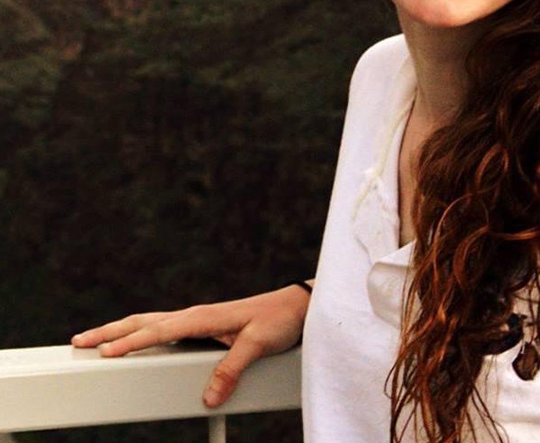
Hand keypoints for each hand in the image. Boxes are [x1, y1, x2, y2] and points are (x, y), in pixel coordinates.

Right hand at [71, 285, 310, 407]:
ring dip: (123, 330)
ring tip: (97, 340)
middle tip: (80, 340)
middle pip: (145, 321)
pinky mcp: (205, 327)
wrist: (297, 306)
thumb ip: (231, 369)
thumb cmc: (279, 319)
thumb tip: (208, 397)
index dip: (129, 340)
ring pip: (153, 323)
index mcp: (203, 316)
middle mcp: (197, 315)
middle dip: (111, 330)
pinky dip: (143, 333)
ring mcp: (199, 320)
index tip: (103, 351)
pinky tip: (137, 342)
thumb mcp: (257, 345)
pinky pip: (166, 329)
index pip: (158, 329)